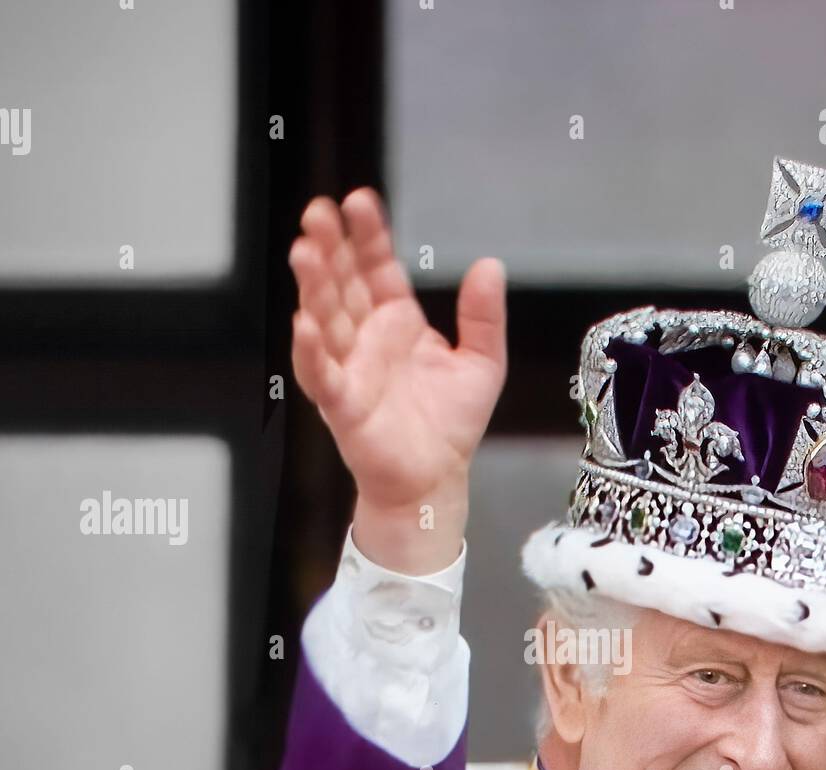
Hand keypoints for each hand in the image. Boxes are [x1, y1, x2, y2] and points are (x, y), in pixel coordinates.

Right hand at [289, 188, 506, 569]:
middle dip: (330, 248)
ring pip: (325, 319)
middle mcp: (367, 339)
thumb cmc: (450, 426)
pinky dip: (310, 351)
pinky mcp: (342, 405)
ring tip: (305, 251)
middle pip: (343, 284)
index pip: (377, 268)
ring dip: (313, 286)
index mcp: (397, 322)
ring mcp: (350, 368)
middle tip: (319, 212)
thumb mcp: (483, 364)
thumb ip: (485, 317)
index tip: (360, 202)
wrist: (438, 480)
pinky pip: (321, 375)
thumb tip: (489, 265)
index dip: (368, 236)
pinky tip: (304, 323)